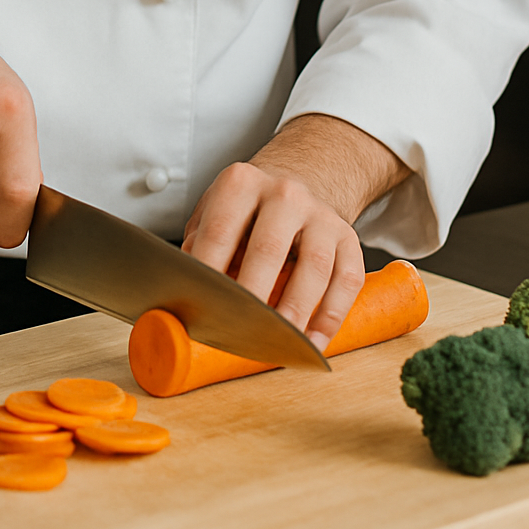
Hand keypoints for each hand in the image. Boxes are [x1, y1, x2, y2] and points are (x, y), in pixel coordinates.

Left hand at [181, 114, 408, 349]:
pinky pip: (347, 280)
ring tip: (277, 345)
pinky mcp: (348, 237)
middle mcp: (284, 193)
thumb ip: (199, 247)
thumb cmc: (245, 214)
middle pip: (267, 250)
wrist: (297, 184)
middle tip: (238, 334)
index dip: (209, 275)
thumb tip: (181, 293)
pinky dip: (330, 317)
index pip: (219, 232)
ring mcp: (320, 214)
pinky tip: (312, 343)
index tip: (201, 311)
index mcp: (241, 183)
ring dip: (294, 313)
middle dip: (252, 299)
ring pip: (313, 267)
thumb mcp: (214, 213)